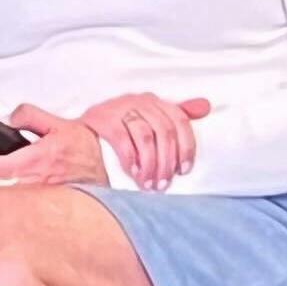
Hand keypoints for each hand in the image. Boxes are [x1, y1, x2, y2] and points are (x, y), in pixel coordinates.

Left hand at [0, 105, 110, 187]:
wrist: (105, 174)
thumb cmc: (85, 153)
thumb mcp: (61, 124)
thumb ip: (31, 116)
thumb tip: (11, 118)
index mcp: (38, 161)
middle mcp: (34, 182)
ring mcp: (36, 197)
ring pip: (3, 192)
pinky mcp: (39, 204)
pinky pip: (15, 198)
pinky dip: (5, 189)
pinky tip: (4, 180)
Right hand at [75, 92, 214, 191]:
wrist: (80, 132)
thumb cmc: (121, 126)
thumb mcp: (150, 116)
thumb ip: (178, 113)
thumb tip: (206, 106)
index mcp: (155, 101)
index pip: (179, 121)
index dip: (186, 147)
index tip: (184, 170)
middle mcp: (139, 101)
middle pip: (164, 132)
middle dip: (166, 162)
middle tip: (163, 184)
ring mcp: (120, 108)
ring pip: (145, 137)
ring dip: (150, 164)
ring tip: (149, 184)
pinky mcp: (103, 119)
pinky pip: (122, 141)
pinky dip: (130, 159)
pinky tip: (133, 173)